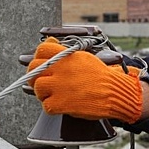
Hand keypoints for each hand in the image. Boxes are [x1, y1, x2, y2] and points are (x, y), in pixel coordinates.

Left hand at [27, 37, 142, 122]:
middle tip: (45, 82)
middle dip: (36, 76)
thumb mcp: (83, 57)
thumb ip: (64, 51)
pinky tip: (61, 105)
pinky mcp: (61, 104)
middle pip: (34, 69)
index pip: (41, 50)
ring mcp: (59, 87)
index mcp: (67, 56)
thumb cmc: (102, 77)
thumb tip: (50, 42)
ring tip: (54, 95)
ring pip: (37, 88)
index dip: (39, 58)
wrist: (115, 93)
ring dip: (43, 93)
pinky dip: (51, 107)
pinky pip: (46, 106)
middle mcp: (61, 69)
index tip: (43, 65)